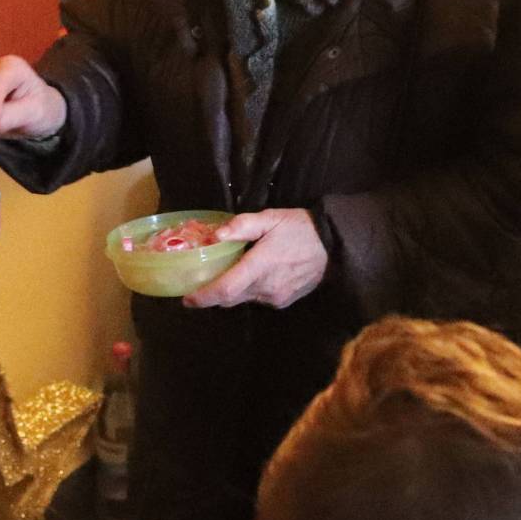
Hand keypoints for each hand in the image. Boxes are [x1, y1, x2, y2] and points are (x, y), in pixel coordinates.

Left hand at [183, 208, 327, 309]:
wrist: (333, 245)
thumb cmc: (298, 228)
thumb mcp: (269, 218)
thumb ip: (241, 226)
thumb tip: (215, 236)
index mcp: (259, 266)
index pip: (225, 290)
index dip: (204, 297)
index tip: (187, 299)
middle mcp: (266, 288)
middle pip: (230, 298)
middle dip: (213, 293)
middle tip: (200, 281)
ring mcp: (276, 297)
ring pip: (243, 299)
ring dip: (231, 290)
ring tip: (227, 272)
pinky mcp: (284, 301)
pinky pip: (257, 299)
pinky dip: (248, 290)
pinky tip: (250, 275)